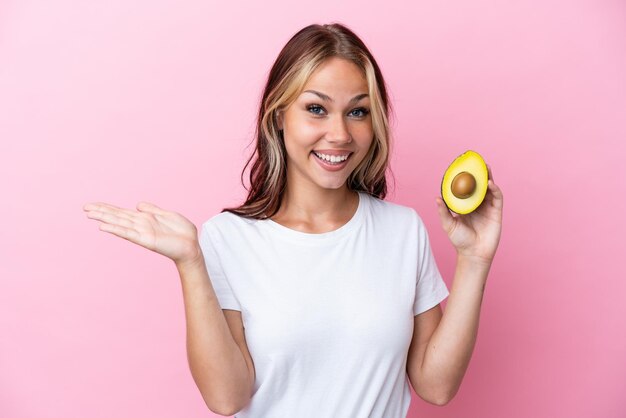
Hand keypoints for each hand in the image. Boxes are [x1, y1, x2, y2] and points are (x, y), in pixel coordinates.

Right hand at [83, 201, 201, 266]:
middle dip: (101, 212)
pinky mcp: (146, 240)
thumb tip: (137, 204)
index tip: (92, 204)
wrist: (191, 245)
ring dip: (104, 218)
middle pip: (117, 216)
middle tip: (84, 208)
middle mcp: (140, 225)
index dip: (107, 208)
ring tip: (90, 214)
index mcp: (144, 218)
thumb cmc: (181, 232)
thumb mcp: (166, 215)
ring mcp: (141, 232)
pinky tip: (104, 227)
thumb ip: (152, 210)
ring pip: (119, 223)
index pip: (121, 212)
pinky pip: (128, 233)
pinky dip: (116, 229)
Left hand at [435, 164, 502, 263]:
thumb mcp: (448, 224)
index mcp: (466, 206)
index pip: (466, 189)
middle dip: (478, 174)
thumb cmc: (459, 241)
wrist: (473, 254)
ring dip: (488, 178)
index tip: (461, 168)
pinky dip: (495, 189)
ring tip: (485, 168)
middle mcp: (477, 205)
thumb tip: (436, 197)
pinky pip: (497, 198)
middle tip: (476, 162)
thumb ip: (444, 211)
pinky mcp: (496, 213)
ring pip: (489, 189)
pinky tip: (490, 184)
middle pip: (479, 186)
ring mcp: (488, 208)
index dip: (465, 179)